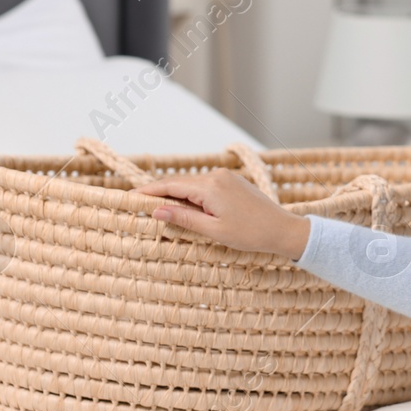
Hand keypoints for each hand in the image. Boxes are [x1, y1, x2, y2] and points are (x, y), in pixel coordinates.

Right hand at [132, 170, 311, 259]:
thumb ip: (184, 218)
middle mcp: (217, 176)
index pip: (170, 185)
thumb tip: (156, 210)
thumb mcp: (213, 230)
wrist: (282, 229)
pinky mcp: (232, 182)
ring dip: (174, 195)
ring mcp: (226, 177)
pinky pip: (204, 186)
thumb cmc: (251, 233)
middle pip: (178, 183)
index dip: (148, 191)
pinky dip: (190, 195)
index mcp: (210, 186)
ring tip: (154, 208)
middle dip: (158, 193)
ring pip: (191, 185)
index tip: (128, 197)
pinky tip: (181, 206)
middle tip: (136, 204)